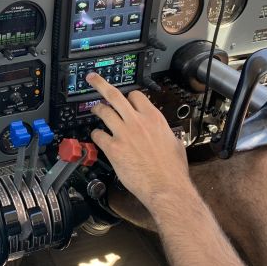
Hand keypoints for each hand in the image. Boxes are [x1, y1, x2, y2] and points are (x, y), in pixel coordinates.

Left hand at [87, 73, 190, 210]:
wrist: (167, 187)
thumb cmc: (173, 170)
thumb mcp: (174, 143)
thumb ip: (164, 132)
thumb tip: (163, 132)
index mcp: (154, 118)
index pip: (136, 96)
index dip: (129, 96)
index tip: (125, 97)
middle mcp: (137, 121)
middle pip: (114, 95)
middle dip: (100, 84)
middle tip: (92, 78)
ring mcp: (123, 133)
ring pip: (103, 112)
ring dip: (97, 109)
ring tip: (94, 109)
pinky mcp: (113, 147)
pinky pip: (98, 134)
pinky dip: (96, 134)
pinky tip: (97, 137)